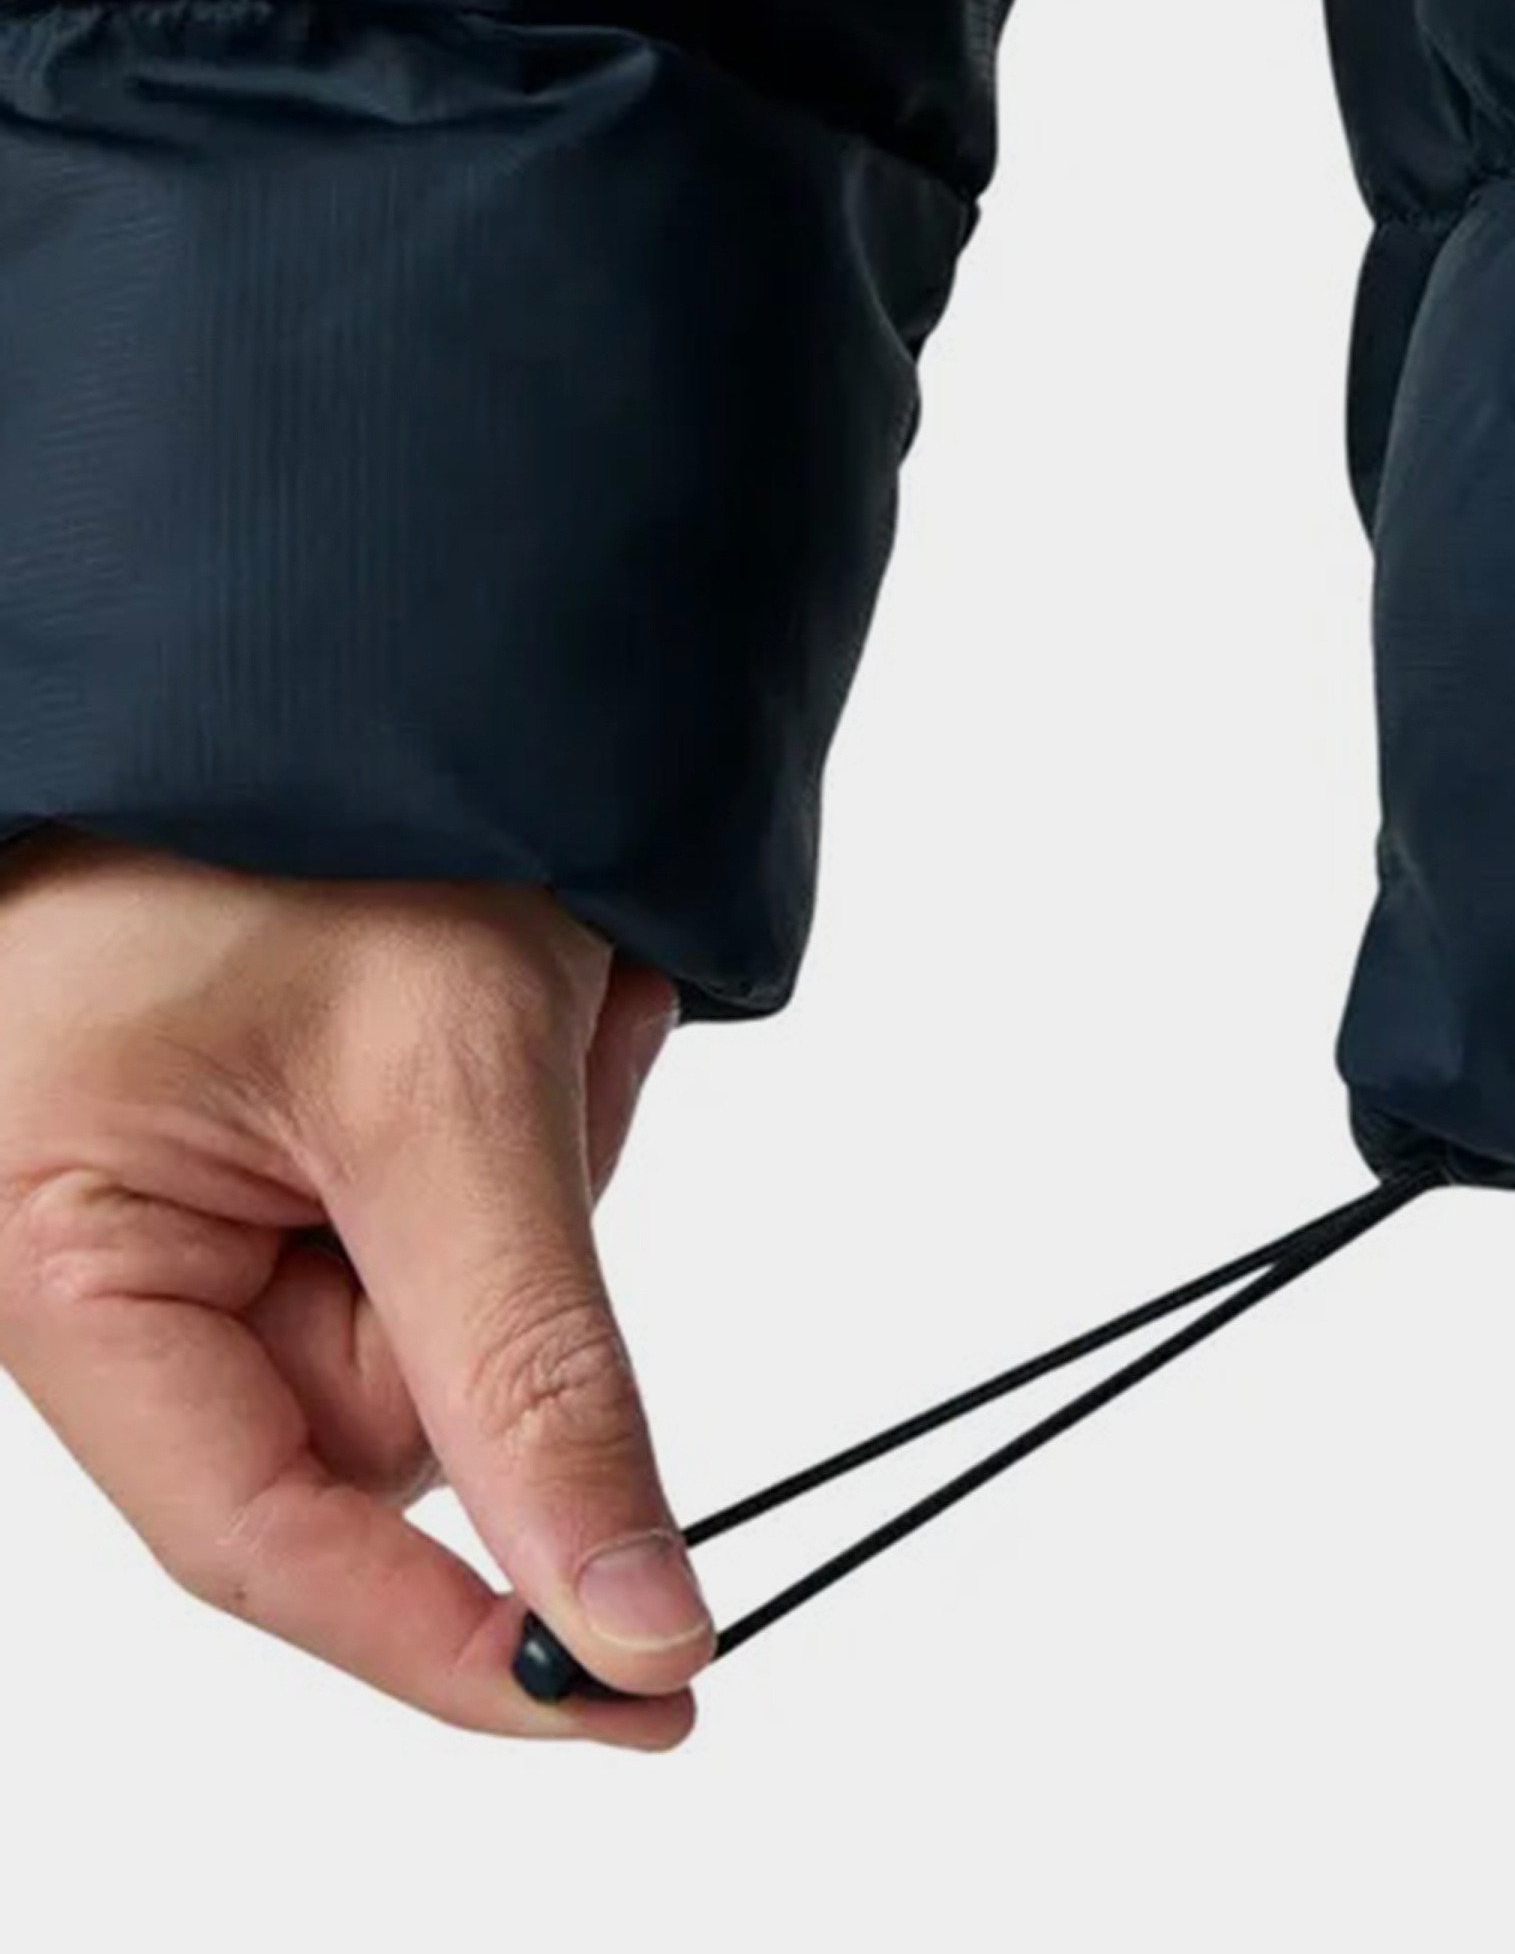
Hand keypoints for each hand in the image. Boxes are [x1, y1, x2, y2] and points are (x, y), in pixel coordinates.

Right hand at [0, 826, 715, 1747]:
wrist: (336, 629)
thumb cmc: (311, 811)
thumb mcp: (444, 1093)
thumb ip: (535, 1372)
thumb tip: (626, 1622)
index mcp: (62, 1254)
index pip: (263, 1538)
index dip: (448, 1636)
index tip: (640, 1698)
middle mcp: (110, 1248)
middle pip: (388, 1404)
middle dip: (512, 1264)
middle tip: (541, 1072)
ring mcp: (208, 1191)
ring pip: (451, 1303)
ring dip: (535, 1165)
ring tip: (517, 990)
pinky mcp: (294, 1139)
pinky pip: (464, 1213)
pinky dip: (531, 1117)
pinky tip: (521, 990)